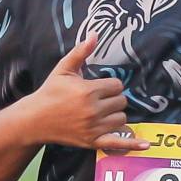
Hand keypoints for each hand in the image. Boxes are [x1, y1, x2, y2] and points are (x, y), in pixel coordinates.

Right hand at [18, 32, 138, 150]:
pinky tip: (146, 145)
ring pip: (121, 119)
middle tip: (97, 100)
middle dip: (112, 99)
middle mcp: (93, 110)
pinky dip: (132, 144)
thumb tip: (95, 34)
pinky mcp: (92, 141)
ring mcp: (93, 128)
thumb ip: (81, 52)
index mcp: (88, 91)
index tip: (98, 87)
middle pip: (121, 102)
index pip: (117, 86)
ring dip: (115, 115)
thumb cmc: (50, 92)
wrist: (34, 119)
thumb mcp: (63, 69)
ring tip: (100, 113)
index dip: (109, 85)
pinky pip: (118, 143)